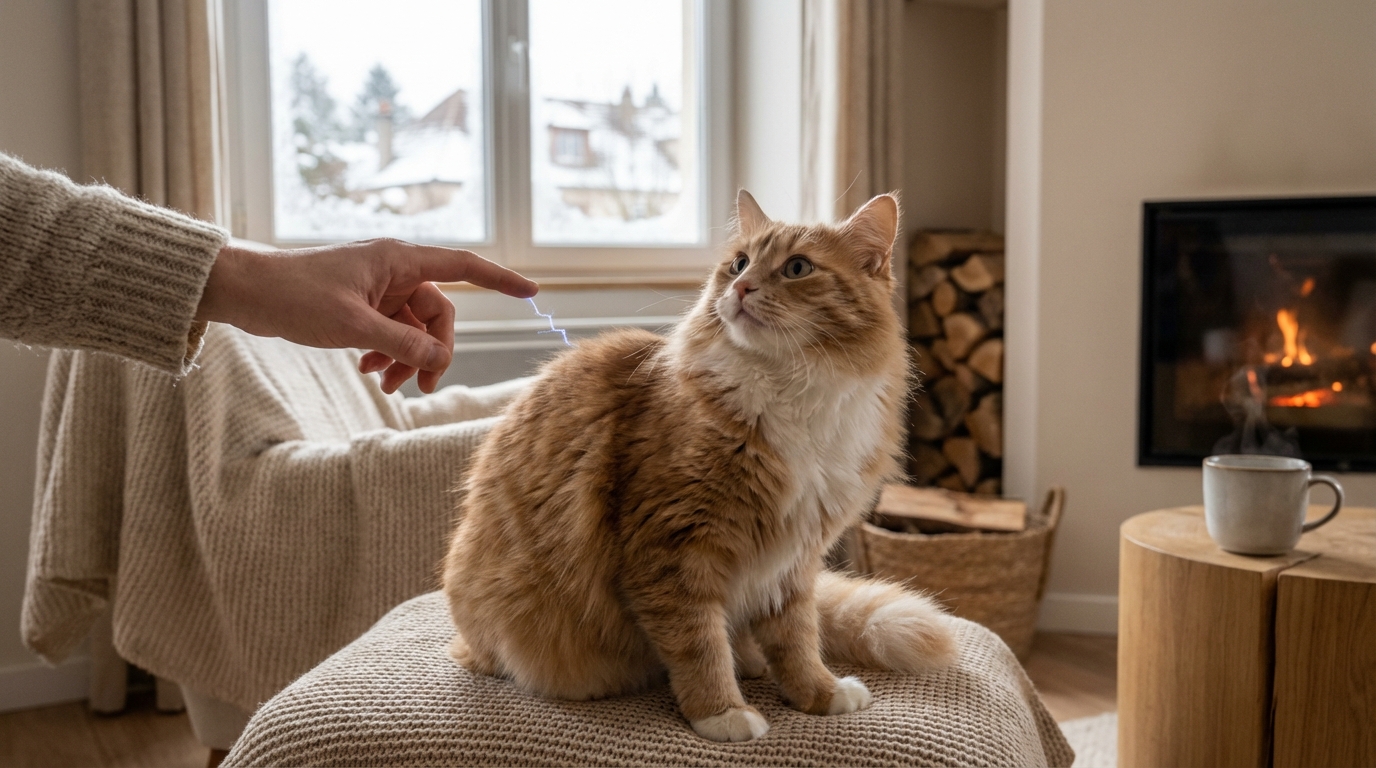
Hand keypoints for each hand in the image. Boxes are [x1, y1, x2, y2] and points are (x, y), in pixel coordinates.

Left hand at [196, 238, 537, 393]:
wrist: (246, 291)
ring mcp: (379, 288)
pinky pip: (393, 331)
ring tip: (383, 384)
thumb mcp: (352, 326)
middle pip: (439, 313)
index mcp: (398, 260)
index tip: (532, 293)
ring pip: (415, 327)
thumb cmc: (294, 296)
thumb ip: (401, 344)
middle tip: (418, 388)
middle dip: (433, 351)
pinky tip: (370, 371)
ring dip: (407, 358)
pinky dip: (388, 353)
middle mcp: (394, 270)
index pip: (464, 266)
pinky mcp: (362, 304)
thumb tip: (439, 363)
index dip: (500, 280)